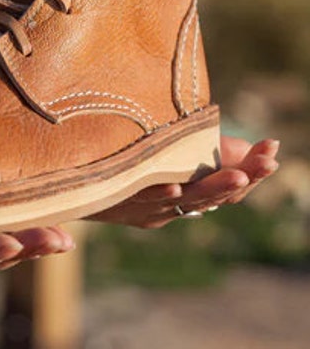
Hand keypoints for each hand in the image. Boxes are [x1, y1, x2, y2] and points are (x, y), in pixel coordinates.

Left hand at [89, 136, 279, 228]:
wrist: (76, 185)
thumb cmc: (130, 168)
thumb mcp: (170, 157)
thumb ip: (205, 150)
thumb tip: (247, 143)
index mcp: (185, 192)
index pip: (228, 187)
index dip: (253, 170)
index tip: (272, 148)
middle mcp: (171, 203)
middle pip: (213, 194)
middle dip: (243, 178)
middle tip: (267, 164)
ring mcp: (148, 205)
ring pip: (185, 199)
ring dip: (212, 188)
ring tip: (238, 177)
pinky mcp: (122, 201)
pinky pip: (142, 199)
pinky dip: (160, 195)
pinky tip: (173, 188)